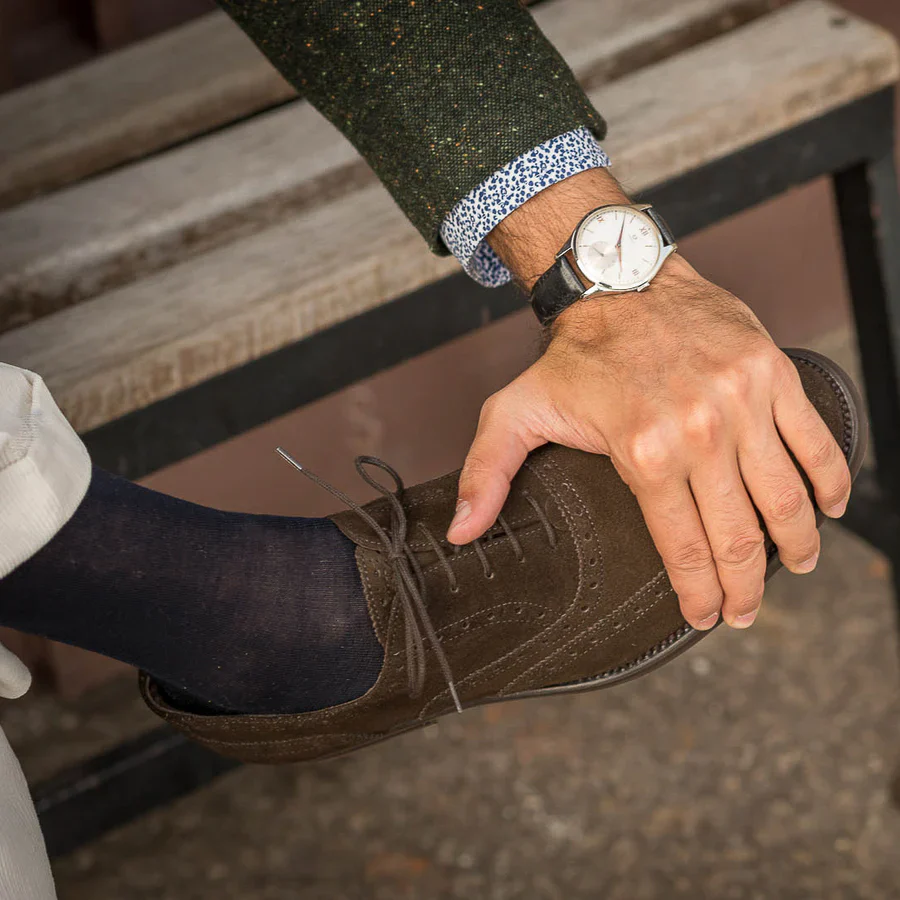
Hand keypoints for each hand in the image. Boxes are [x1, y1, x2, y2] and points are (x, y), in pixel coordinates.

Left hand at [447, 170, 851, 629]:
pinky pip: (815, 441)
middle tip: (744, 614)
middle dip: (745, 589)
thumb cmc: (575, 355)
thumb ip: (487, 474)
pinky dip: (830, 482)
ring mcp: (743, 403)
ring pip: (785, 498)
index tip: (704, 618)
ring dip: (795, 546)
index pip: (683, 546)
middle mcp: (700, 432)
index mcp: (643, 451)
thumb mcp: (515, 412)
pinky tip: (827, 511)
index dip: (698, 595)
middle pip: (738, 536)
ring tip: (791, 570)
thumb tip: (462, 533)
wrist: (621, 280)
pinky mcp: (773, 375)